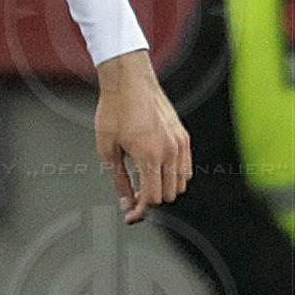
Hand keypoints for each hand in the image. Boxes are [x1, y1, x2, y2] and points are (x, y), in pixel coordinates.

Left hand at [94, 50, 190, 223]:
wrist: (129, 82)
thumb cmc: (114, 112)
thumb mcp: (107, 149)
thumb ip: (119, 179)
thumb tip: (127, 202)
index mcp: (150, 155)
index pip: (153, 197)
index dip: (140, 209)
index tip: (128, 212)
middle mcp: (170, 151)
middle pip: (169, 194)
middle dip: (151, 199)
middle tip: (132, 196)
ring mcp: (180, 144)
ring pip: (181, 183)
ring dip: (163, 188)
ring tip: (142, 182)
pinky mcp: (184, 137)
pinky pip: (186, 168)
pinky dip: (173, 176)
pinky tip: (155, 170)